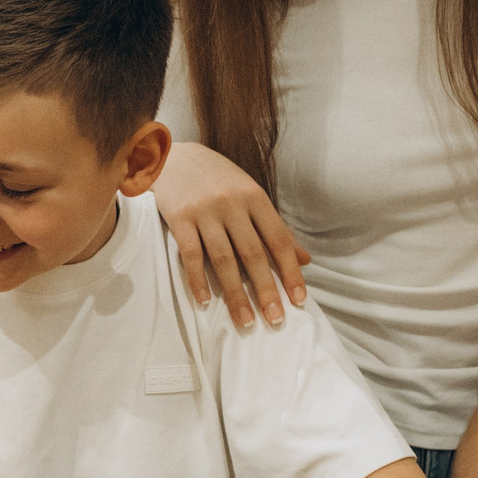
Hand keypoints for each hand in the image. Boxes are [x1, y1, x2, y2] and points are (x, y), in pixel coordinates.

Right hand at [151, 141, 310, 327]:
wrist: (173, 156)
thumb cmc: (217, 180)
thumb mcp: (250, 196)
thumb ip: (275, 228)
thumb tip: (305, 260)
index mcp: (255, 197)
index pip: (279, 240)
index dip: (290, 272)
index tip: (298, 300)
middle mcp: (232, 203)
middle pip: (253, 254)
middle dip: (266, 290)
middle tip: (275, 320)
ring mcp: (205, 210)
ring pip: (223, 259)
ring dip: (235, 294)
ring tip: (244, 321)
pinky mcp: (179, 217)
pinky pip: (189, 254)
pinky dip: (197, 280)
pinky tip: (204, 302)